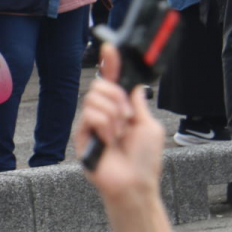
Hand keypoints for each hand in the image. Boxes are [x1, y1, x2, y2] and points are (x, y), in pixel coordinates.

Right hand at [75, 44, 166, 204]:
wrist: (133, 183)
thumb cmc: (144, 160)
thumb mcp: (149, 125)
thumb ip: (139, 103)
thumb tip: (133, 86)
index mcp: (122, 108)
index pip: (112, 81)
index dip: (110, 63)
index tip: (110, 48)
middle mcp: (105, 113)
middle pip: (100, 84)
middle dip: (116, 97)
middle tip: (126, 117)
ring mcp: (92, 123)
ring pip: (94, 97)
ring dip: (113, 115)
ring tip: (118, 135)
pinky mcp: (82, 134)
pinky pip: (90, 114)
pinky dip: (105, 126)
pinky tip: (109, 141)